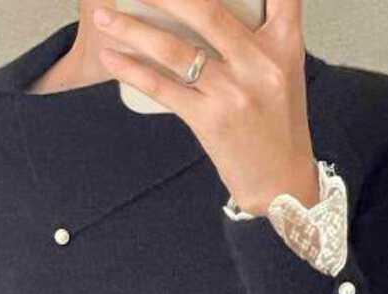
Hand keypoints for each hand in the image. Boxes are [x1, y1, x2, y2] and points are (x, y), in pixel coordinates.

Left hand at [93, 0, 319, 214]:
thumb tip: (210, 10)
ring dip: (133, 29)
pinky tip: (111, 57)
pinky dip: (132, 70)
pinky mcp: (210, 121)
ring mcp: (233, 94)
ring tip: (104, 17)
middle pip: (206, 10)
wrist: (281, 182)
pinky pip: (163, 88)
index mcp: (283, 44)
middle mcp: (259, 64)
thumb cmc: (277, 124)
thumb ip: (263, 34)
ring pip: (175, 50)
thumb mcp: (284, 70)